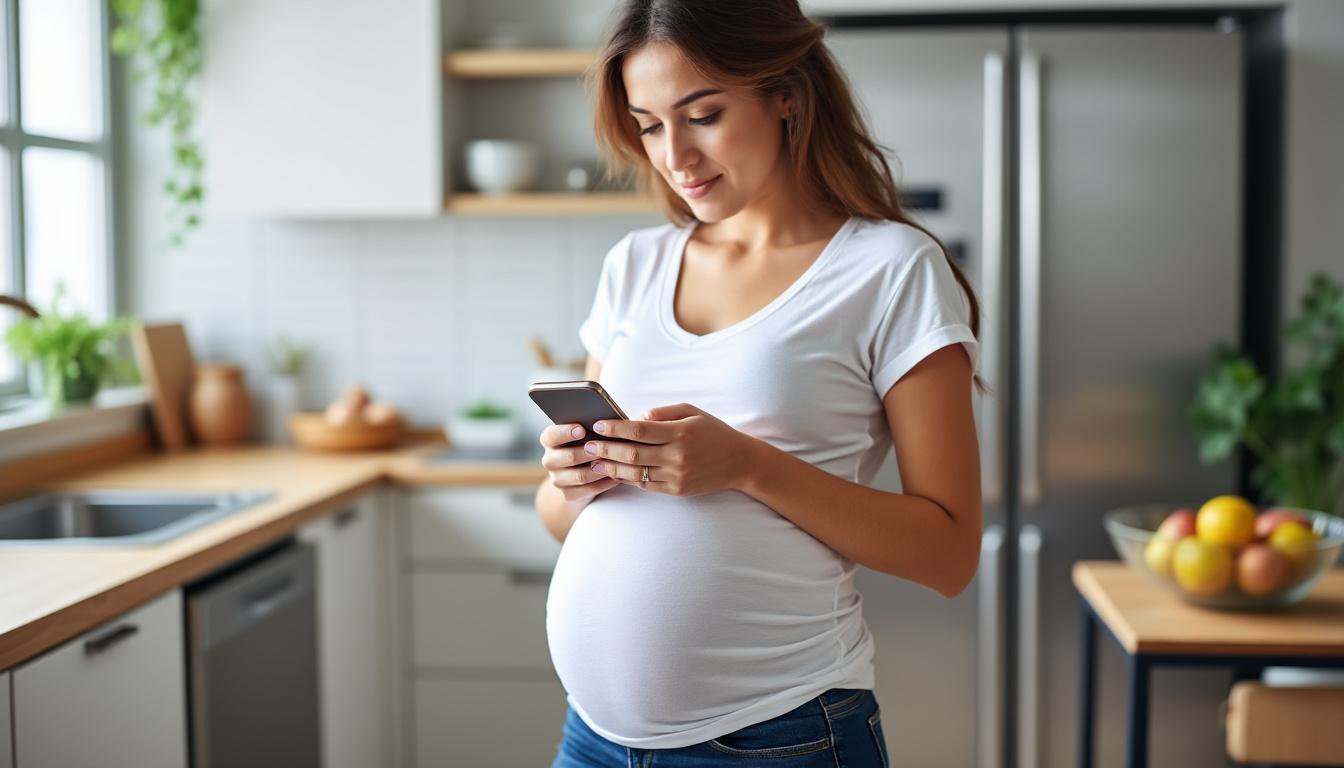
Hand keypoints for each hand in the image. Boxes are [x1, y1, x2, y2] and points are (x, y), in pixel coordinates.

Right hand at [539, 423, 619, 504]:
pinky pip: (588, 490)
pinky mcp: (568, 494)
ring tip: (615, 463)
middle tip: (603, 449)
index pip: (552, 435)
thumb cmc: (587, 443)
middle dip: (588, 453)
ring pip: (579, 476)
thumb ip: (589, 426)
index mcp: (549, 440)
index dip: (566, 433)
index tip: (582, 429)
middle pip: (568, 457)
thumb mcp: (585, 432)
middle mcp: (550, 460)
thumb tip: (604, 422)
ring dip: (599, 469)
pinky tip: (616, 477)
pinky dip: (603, 484)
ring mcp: (557, 479)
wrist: (582, 473)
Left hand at [584, 403, 754, 495]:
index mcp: (679, 433)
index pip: (638, 430)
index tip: (598, 424)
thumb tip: (635, 418)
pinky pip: (645, 485)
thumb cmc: (713, 432)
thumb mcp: (692, 412)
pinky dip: (627, 479)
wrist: (740, 462)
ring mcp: (676, 476)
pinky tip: (614, 473)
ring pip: (635, 473)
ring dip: (611, 468)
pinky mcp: (676, 490)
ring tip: (594, 462)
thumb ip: (662, 413)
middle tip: (588, 445)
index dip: (615, 428)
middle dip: (606, 449)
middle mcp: (676, 456)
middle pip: (632, 454)